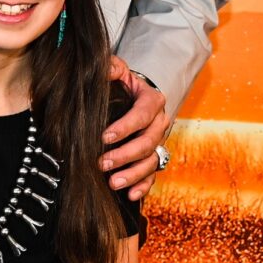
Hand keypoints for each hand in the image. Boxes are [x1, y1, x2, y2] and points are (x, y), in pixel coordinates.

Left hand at [101, 56, 170, 202]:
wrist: (128, 97)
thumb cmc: (119, 85)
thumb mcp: (116, 71)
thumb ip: (111, 67)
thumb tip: (109, 70)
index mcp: (152, 100)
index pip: (143, 114)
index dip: (125, 127)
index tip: (104, 137)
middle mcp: (159, 123)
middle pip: (148, 142)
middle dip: (125, 155)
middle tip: (102, 163)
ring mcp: (158, 142)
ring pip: (151, 161)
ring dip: (132, 174)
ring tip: (113, 183)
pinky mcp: (153, 157)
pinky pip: (153, 175)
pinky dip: (143, 186)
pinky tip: (130, 195)